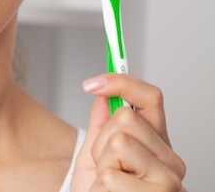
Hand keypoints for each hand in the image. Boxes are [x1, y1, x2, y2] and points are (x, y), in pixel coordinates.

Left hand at [70, 74, 185, 190]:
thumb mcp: (96, 156)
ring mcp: (167, 181)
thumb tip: (101, 93)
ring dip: (101, 165)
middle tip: (105, 167)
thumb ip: (101, 125)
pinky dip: (100, 188)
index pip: (150, 99)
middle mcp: (170, 161)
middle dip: (101, 141)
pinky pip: (110, 175)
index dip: (122, 82)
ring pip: (117, 143)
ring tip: (108, 186)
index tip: (91, 82)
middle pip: (124, 119)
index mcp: (157, 144)